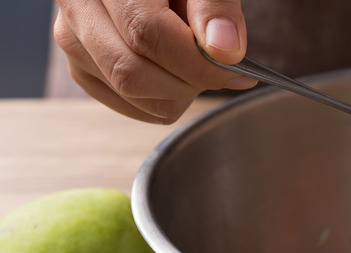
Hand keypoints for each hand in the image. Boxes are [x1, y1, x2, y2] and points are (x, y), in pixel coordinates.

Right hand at [52, 0, 256, 123]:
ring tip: (198, 66)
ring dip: (177, 95)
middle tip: (220, 72)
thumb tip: (225, 50)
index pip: (147, 33)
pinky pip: (124, 103)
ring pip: (127, 93)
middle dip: (188, 83)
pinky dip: (162, 101)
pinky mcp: (81, 64)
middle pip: (131, 72)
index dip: (197, 62)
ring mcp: (73, 39)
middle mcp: (78, 6)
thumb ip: (215, 6)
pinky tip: (180, 76)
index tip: (235, 70)